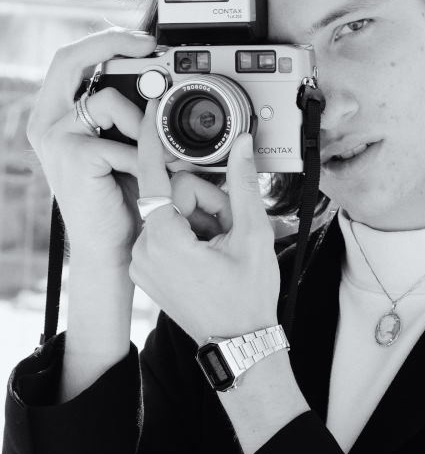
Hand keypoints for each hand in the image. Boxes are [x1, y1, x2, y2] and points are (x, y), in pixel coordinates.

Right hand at [26, 27, 159, 265]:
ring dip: (144, 125)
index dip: (105, 41)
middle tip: (151, 48)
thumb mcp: (121, 147)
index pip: (71, 59)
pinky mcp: (73, 155)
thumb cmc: (119, 201)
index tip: (143, 40)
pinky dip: (144, 159)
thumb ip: (126, 115)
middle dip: (114, 45)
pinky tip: (148, 178)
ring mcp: (55, 137)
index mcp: (55, 114)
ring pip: (109, 100)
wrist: (111, 250)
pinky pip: (123, 140)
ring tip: (160, 154)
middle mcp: (46, 121)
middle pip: (72, 58)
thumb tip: (157, 82)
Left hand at [129, 100, 280, 343]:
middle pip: (172, 195)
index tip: (151, 110)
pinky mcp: (146, 271)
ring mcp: (143, 263)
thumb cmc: (247, 299)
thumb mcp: (252, 235)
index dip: (152, 138)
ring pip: (169, 214)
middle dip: (205, 202)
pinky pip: (163, 234)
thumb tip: (243, 146)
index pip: (153, 173)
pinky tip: (209, 253)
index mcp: (165, 239)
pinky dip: (187, 234)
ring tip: (222, 246)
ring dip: (199, 219)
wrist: (240, 343)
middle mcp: (145, 250)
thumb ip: (243, 184)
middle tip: (230, 227)